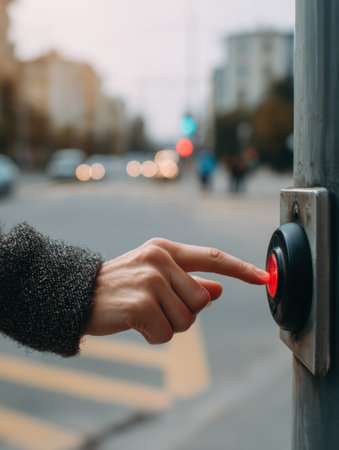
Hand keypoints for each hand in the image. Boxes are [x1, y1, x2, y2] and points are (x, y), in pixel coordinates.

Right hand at [86, 238, 268, 343]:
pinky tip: (134, 324)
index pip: (212, 257)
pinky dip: (153, 336)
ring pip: (187, 320)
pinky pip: (167, 334)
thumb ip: (188, 281)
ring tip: (142, 314)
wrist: (78, 295)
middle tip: (155, 307)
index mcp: (166, 249)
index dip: (240, 269)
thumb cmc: (121, 286)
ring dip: (167, 325)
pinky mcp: (142, 303)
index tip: (263, 278)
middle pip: (201, 300)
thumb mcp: (155, 276)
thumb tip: (217, 290)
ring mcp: (151, 280)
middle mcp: (160, 259)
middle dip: (184, 312)